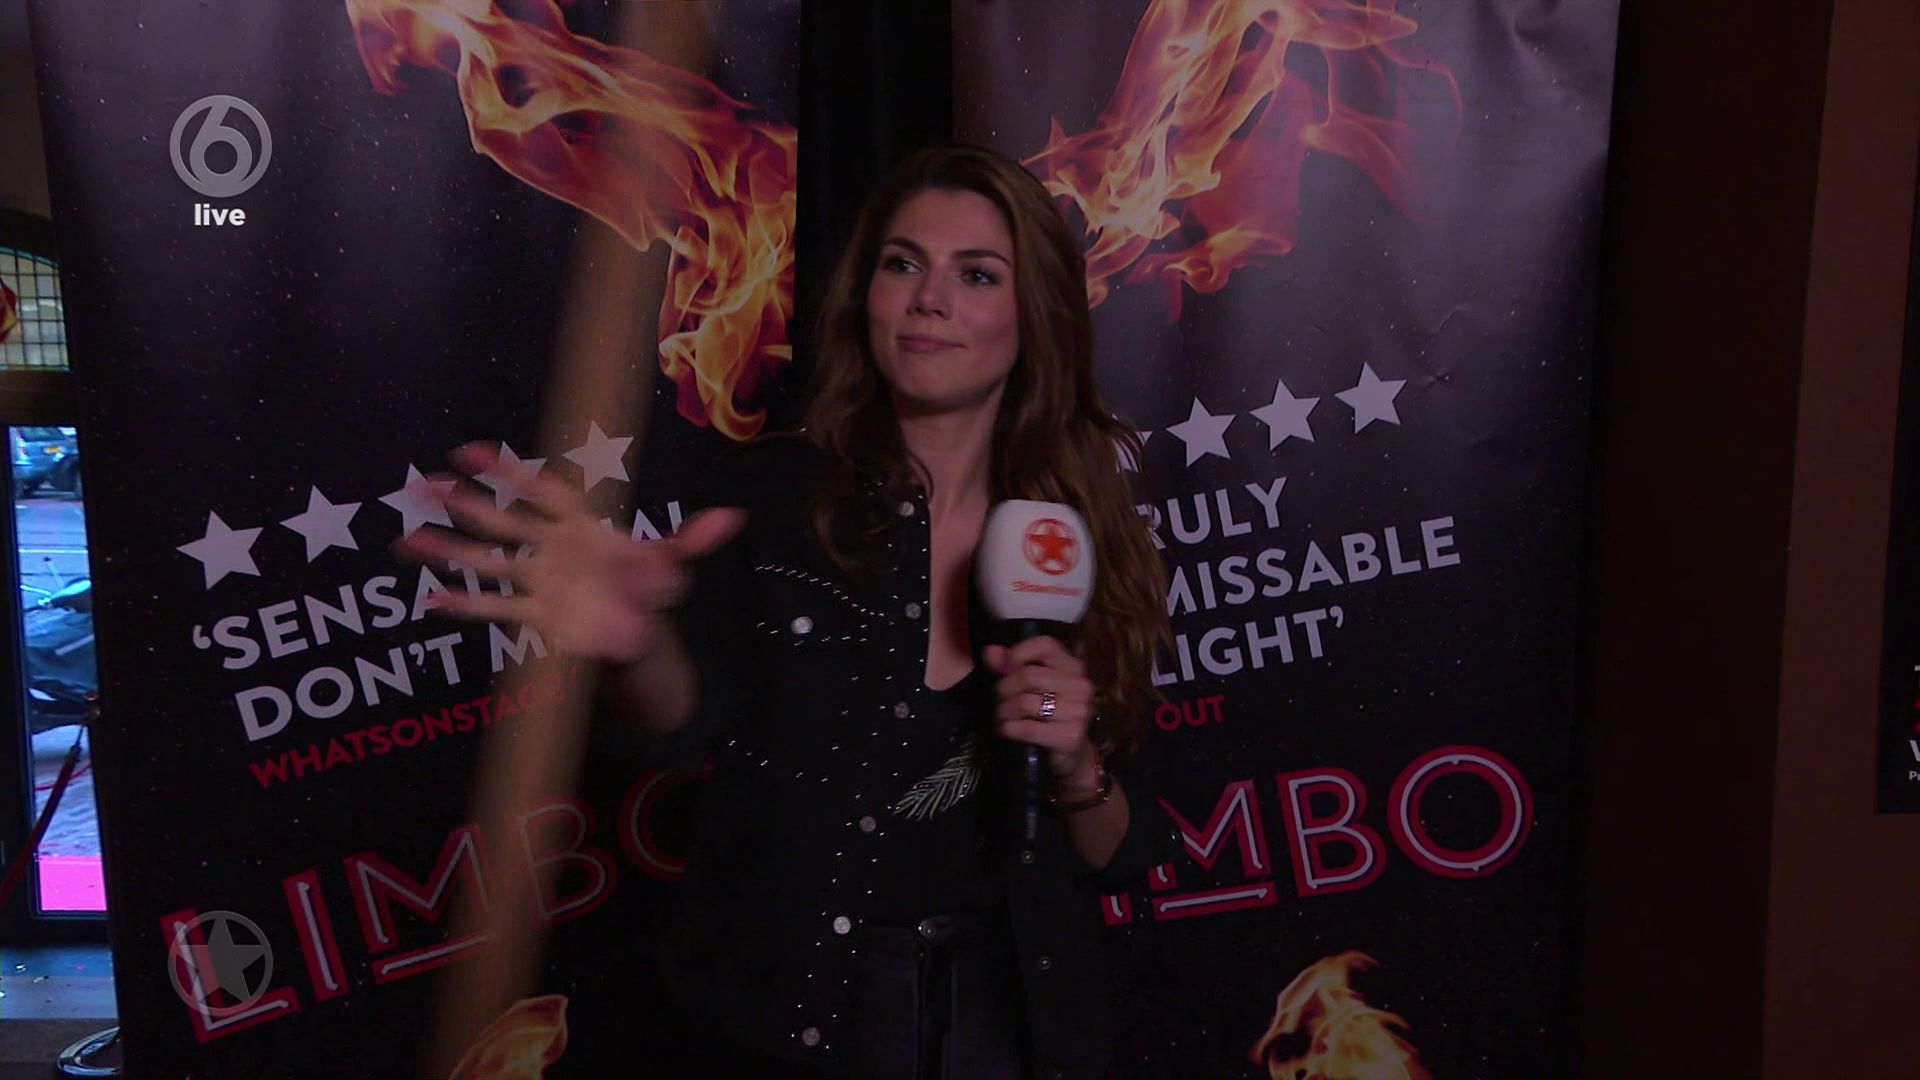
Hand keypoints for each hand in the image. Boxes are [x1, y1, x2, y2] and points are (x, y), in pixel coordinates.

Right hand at [391, 441, 742, 664]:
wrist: (640, 628)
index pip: (541, 491)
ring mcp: (539, 580)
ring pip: (488, 562)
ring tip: (406, 538)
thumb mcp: (672, 562)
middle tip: (423, 483)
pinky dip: (463, 606)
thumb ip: (692, 541)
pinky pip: (495, 609)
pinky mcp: (536, 614)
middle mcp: (552, 548)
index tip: (471, 450)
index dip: (508, 472)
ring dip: (448, 550)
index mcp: (581, 524)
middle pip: (502, 520)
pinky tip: (427, 599)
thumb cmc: (648, 585)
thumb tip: (731, 519)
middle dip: (464, 502)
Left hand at [985, 637, 1098, 783]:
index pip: (1045, 645)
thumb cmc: (1048, 713)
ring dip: (1005, 711)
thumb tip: (990, 652)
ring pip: (1026, 703)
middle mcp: (1080, 685)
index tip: (1002, 668)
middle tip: (998, 700)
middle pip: (1029, 675)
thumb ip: (1009, 665)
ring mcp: (1079, 711)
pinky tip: (1007, 730)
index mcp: (1072, 666)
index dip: (1018, 653)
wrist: (1071, 752)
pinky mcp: (1071, 736)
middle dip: (1004, 689)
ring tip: (1001, 717)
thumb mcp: (1030, 686)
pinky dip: (1011, 729)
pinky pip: (1029, 728)